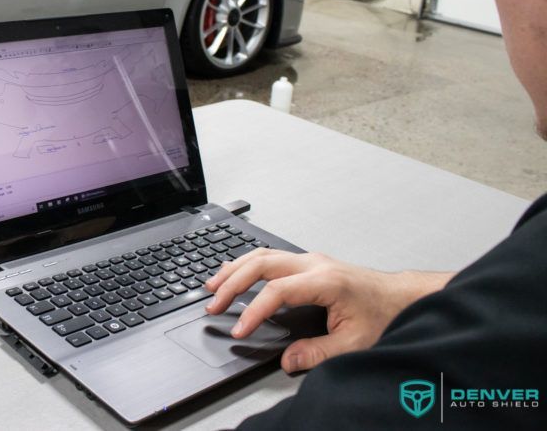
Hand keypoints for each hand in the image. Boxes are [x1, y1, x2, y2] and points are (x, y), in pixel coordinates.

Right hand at [204, 249, 452, 372]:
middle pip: (261, 263)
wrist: (402, 297)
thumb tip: (288, 360)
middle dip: (232, 283)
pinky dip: (247, 264)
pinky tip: (234, 272)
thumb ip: (319, 352)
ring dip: (235, 269)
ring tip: (213, 285)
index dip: (253, 311)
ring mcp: (310, 260)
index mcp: (325, 281)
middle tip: (213, 303)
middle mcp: (314, 264)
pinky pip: (270, 257)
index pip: (277, 291)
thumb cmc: (384, 315)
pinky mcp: (308, 263)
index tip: (240, 329)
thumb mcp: (355, 342)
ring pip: (262, 255)